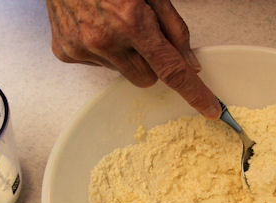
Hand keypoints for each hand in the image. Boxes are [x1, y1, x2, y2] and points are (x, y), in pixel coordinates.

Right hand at [45, 0, 220, 118]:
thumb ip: (174, 29)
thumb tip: (189, 63)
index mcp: (131, 22)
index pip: (171, 70)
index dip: (194, 92)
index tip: (209, 108)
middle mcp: (104, 40)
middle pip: (147, 78)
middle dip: (151, 62)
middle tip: (142, 33)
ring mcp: (82, 48)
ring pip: (123, 73)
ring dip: (126, 56)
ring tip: (114, 23)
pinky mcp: (66, 52)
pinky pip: (98, 66)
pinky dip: (103, 52)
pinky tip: (96, 26)